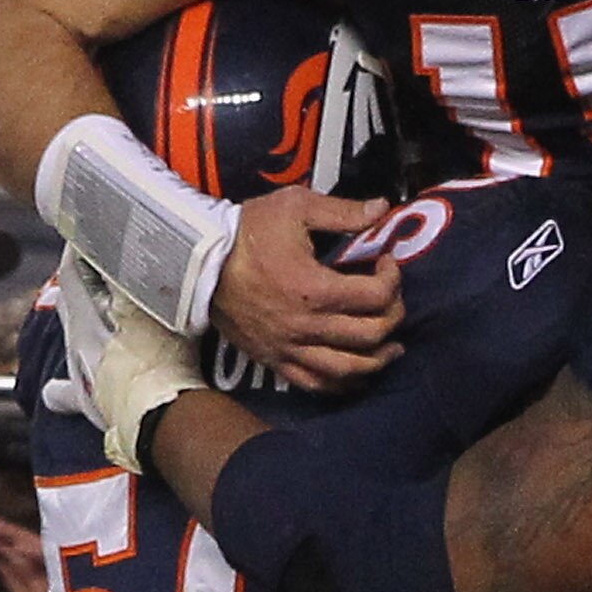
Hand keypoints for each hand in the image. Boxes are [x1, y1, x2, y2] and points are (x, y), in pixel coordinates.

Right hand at [208, 188, 401, 391]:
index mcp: (315, 289)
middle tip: (391, 298)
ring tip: (392, 346)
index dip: (393, 279)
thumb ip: (342, 211)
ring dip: (378, 359)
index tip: (386, 263)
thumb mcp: (295, 207)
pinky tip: (356, 373)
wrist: (199, 262)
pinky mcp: (274, 359)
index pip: (376, 296)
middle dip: (392, 315)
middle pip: (370, 335)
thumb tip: (382, 209)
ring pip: (348, 369)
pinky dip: (343, 384)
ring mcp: (290, 348)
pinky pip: (316, 383)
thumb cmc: (246, 232)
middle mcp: (307, 326)